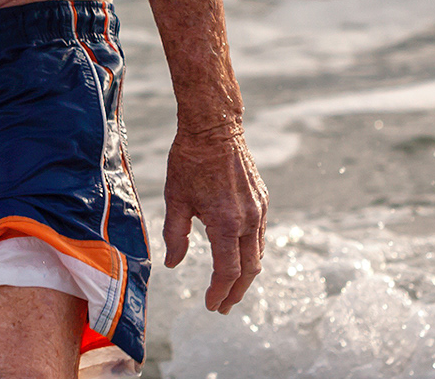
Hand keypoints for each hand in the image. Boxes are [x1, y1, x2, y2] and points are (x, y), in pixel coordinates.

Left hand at [163, 122, 267, 312]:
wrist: (215, 128)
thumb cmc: (189, 160)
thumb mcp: (175, 198)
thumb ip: (175, 235)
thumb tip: (172, 264)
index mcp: (225, 222)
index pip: (227, 270)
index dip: (219, 292)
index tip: (210, 305)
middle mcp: (247, 219)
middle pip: (249, 269)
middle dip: (236, 292)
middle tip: (223, 307)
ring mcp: (259, 210)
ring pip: (258, 254)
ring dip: (245, 274)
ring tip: (231, 288)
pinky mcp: (262, 200)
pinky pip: (259, 235)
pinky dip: (250, 252)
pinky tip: (238, 257)